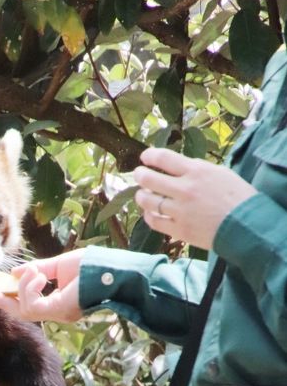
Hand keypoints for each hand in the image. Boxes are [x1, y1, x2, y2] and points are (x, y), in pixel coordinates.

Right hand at [0, 250, 85, 322]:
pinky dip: (29, 289)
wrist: (112, 270)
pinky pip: (32, 306)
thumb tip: (16, 273)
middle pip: (21, 312)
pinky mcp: (58, 311)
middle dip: (2, 301)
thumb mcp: (58, 265)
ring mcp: (58, 314)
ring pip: (24, 309)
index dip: (8, 297)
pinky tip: (39, 276)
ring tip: (34, 272)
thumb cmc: (92, 266)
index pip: (27, 304)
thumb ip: (38, 270)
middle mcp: (56, 312)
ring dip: (22, 287)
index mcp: (57, 303)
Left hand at [133, 148, 257, 249]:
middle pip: (150, 179)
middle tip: (138, 175)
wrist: (247, 225)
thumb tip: (178, 170)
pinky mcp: (179, 229)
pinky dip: (149, 215)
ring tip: (141, 194)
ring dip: (141, 196)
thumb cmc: (238, 197)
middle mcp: (185, 189)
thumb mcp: (220, 173)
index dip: (150, 156)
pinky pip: (155, 221)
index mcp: (197, 171)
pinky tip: (150, 212)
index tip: (145, 157)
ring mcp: (180, 210)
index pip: (164, 158)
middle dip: (140, 175)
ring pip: (148, 201)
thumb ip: (197, 171)